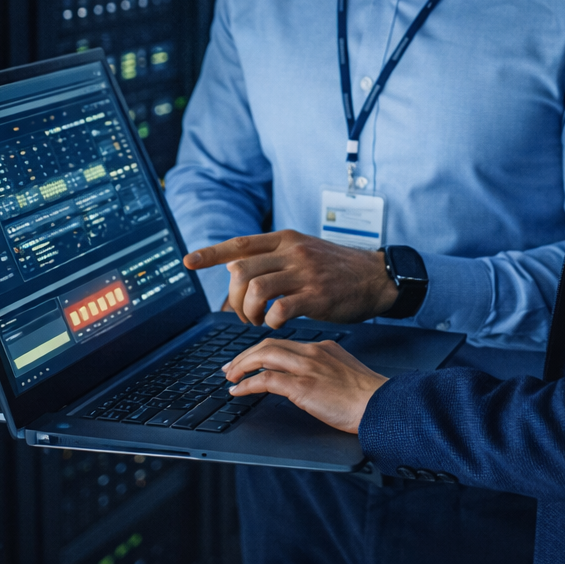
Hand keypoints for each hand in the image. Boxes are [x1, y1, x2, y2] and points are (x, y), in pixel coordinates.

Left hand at [183, 231, 399, 327]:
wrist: (375, 277)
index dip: (211, 254)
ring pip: (256, 289)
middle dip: (233, 298)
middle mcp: (292, 252)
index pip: (240, 244)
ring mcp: (304, 273)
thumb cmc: (337, 268)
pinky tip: (276, 323)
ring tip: (258, 320)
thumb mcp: (303, 251)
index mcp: (286, 240)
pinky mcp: (317, 295)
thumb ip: (271, 257)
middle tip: (243, 313)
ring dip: (249, 311)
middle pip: (242, 270)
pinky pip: (281, 309)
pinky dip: (271, 320)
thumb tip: (234, 266)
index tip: (188, 261)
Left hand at [222, 338, 386, 433]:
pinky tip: (238, 391)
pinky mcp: (304, 386)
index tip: (249, 360)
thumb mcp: (344, 375)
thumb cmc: (369, 398)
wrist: (382, 405)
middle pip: (269, 345)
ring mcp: (308, 368)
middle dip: (245, 355)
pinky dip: (247, 384)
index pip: (284, 343)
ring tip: (230, 378)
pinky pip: (266, 379)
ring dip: (242, 366)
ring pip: (264, 356)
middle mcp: (314, 352)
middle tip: (230, 368)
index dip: (261, 351)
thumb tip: (305, 384)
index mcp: (324, 348)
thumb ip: (324, 372)